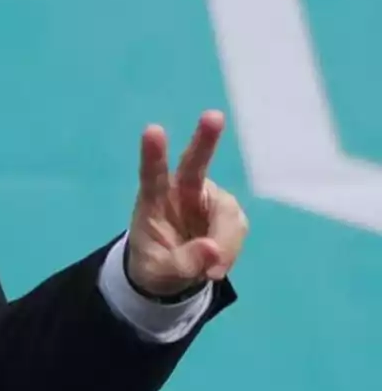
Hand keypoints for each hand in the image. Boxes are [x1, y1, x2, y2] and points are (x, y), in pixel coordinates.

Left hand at [126, 110, 248, 297]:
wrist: (173, 274)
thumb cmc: (156, 265)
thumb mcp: (160, 273)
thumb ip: (182, 263)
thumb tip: (213, 250)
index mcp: (154, 200)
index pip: (152, 175)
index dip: (153, 154)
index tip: (152, 130)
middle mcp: (182, 191)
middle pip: (195, 164)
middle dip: (205, 140)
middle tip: (213, 117)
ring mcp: (209, 201)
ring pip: (227, 213)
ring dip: (225, 242)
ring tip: (210, 272)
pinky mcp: (228, 215)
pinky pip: (237, 230)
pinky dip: (230, 251)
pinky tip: (216, 268)